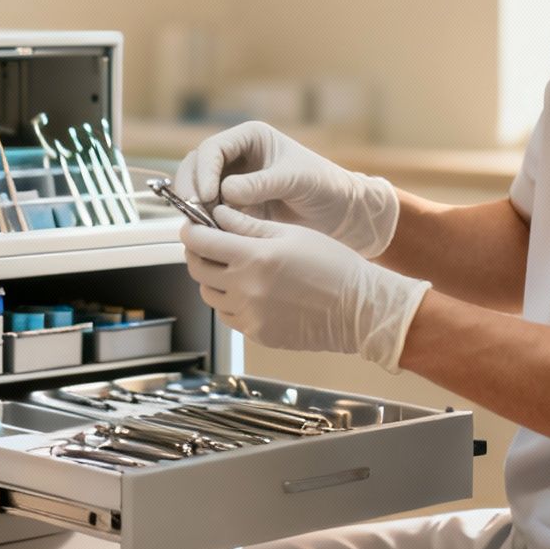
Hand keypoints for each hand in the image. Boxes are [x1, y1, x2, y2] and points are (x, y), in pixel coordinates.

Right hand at [175, 121, 399, 256]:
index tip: (206, 196)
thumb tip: (226, 191)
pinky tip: (211, 235)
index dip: (204, 171)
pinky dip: (205, 222)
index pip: (213, 148)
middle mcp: (237, 158)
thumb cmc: (326, 187)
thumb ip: (262, 183)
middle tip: (193, 214)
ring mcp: (233, 183)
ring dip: (194, 207)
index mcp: (251, 138)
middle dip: (190, 188)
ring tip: (201, 227)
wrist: (343, 215)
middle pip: (196, 166)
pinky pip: (210, 212)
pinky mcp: (234, 208)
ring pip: (197, 190)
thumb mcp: (297, 179)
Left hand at [180, 207, 431, 370]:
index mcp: (255, 257)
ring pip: (209, 294)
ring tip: (232, 267)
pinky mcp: (257, 334)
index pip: (201, 241)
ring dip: (212, 278)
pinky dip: (229, 301)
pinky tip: (249, 289)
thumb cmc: (333, 265)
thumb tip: (218, 214)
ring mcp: (250, 315)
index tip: (192, 225)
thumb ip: (249, 225)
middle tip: (208, 243)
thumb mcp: (291, 234)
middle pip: (197, 269)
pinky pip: (228, 315)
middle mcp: (246, 288)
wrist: (358, 309)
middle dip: (197, 253)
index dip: (191, 229)